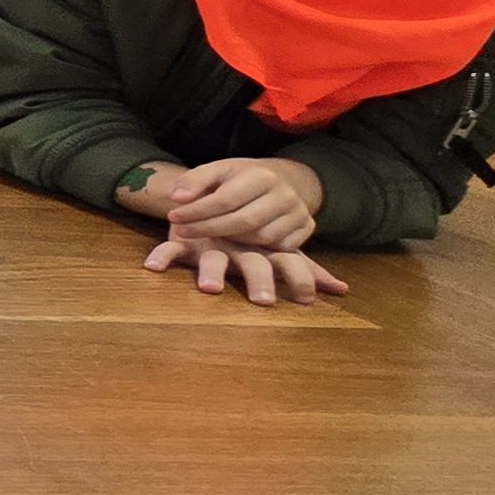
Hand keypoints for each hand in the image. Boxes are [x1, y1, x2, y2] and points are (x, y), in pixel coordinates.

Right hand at [143, 233, 347, 306]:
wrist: (218, 192)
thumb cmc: (253, 230)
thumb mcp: (280, 247)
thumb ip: (308, 268)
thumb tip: (344, 289)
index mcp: (267, 247)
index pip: (287, 261)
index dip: (297, 279)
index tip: (307, 301)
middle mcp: (241, 245)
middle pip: (253, 264)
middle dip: (259, 282)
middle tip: (265, 303)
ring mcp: (212, 242)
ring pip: (213, 260)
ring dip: (211, 273)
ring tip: (210, 289)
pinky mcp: (184, 241)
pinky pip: (170, 249)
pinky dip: (162, 257)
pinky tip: (151, 267)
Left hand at [161, 157, 322, 251]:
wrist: (282, 180)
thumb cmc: (240, 178)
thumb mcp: (217, 170)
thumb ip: (194, 181)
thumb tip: (177, 198)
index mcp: (262, 175)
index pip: (225, 199)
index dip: (197, 211)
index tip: (173, 217)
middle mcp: (286, 194)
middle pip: (243, 221)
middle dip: (208, 229)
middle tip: (182, 232)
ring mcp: (299, 213)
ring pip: (260, 238)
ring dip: (231, 241)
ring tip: (209, 234)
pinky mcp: (307, 228)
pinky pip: (279, 248)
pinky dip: (256, 248)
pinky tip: (237, 243)